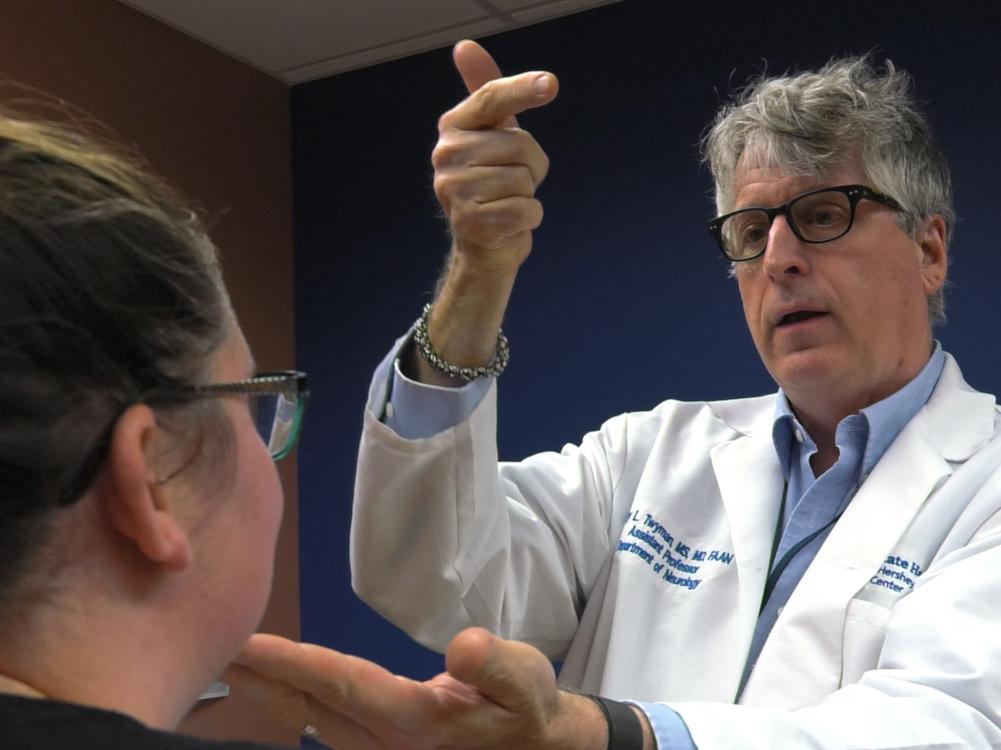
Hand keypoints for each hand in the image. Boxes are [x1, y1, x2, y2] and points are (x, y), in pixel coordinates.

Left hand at [224, 627, 607, 749]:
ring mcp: (382, 747)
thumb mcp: (529, 682)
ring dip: (271, 689)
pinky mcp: (382, 743)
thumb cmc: (529, 709)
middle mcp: (388, 741)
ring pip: (311, 718)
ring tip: (233, 660)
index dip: (295, 664)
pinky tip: (277, 684)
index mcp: (418, 722)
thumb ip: (499, 665)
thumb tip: (466, 646)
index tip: (248, 645)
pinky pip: (325, 722)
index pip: (344, 687)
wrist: (536, 749)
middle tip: (213, 644)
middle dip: (262, 676)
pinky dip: (295, 699)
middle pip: (311, 705)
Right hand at [405, 41, 558, 384]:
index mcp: (453, 127)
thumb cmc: (493, 184)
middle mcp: (446, 156)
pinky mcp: (471, 224)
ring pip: (525, 179)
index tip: (550, 85)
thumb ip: (487, 92)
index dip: (522, 90)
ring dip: (529, 195)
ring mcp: (455, 191)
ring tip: (508, 203)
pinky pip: (526, 209)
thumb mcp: (493, 135)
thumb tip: (464, 47)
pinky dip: (529, 218)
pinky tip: (510, 224)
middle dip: (531, 166)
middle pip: (521, 145)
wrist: (484, 247)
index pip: (492, 99)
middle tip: (512, 183)